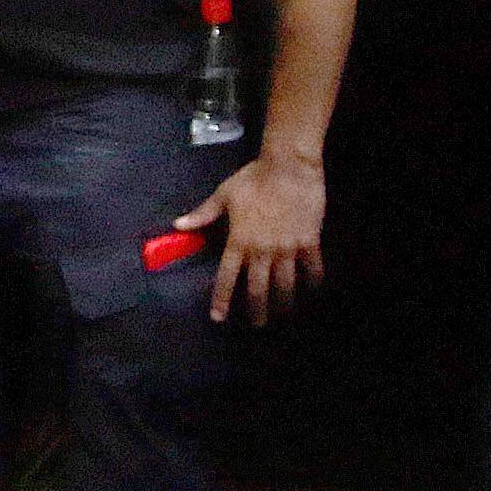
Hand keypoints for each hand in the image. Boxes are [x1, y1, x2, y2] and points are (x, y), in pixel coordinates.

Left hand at [182, 152, 325, 324]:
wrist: (289, 165)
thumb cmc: (254, 178)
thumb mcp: (224, 195)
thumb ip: (202, 214)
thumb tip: (178, 224)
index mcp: (239, 241)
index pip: (226, 278)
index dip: (221, 300)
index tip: (218, 317)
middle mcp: (262, 250)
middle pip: (258, 291)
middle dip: (256, 312)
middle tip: (256, 325)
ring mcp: (287, 248)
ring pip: (286, 286)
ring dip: (283, 304)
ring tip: (282, 314)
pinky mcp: (309, 242)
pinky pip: (312, 269)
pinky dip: (312, 283)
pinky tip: (311, 292)